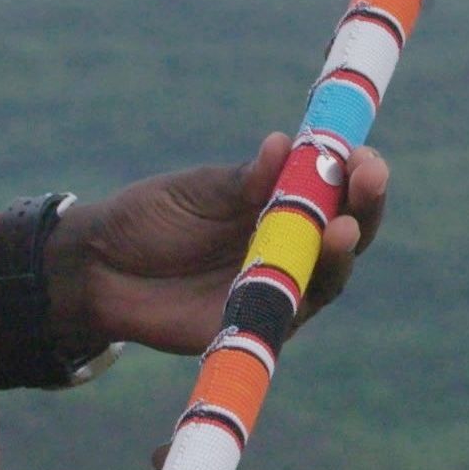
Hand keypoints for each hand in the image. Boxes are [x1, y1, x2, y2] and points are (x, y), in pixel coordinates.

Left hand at [43, 133, 388, 357]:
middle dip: (363, 207)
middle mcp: (288, 249)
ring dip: (339, 253)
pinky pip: (285, 315)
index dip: (356, 174)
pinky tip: (299, 276)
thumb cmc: (150, 220)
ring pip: (325, 277)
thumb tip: (284, 143)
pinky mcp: (253, 326)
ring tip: (342, 227)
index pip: (334, 191)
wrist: (99, 267)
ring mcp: (275, 289)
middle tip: (369, 180)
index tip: (365, 155)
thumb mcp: (195, 192)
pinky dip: (296, 297)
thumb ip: (240, 180)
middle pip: (346, 234)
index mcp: (279, 207)